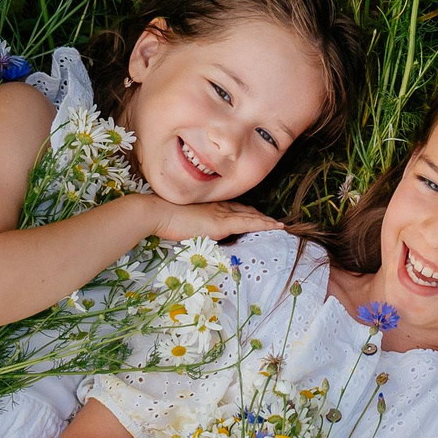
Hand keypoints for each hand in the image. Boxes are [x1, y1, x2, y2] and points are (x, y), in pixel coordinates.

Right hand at [141, 196, 284, 243]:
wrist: (157, 213)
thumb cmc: (164, 218)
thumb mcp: (182, 221)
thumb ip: (194, 225)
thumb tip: (198, 231)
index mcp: (209, 207)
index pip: (234, 209)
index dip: (247, 213)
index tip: (257, 216)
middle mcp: (218, 207)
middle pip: (245, 211)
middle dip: (260, 216)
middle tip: (274, 222)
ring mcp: (220, 214)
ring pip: (250, 216)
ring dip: (266, 221)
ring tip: (280, 225)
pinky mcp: (221, 223)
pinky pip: (248, 223)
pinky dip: (263, 224)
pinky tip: (275, 226)